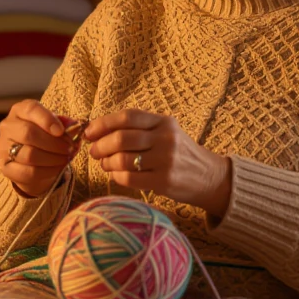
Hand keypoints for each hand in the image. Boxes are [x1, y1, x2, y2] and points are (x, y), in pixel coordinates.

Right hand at [0, 99, 76, 197]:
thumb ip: (64, 124)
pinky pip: (27, 172)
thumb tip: (74, 127)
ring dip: (53, 158)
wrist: (34, 162)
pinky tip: (57, 168)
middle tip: (70, 148)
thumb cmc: (45, 137)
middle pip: (28, 133)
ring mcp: (3, 148)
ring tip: (66, 158)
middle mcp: (7, 126)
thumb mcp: (55, 126)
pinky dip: (47, 172)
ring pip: (29, 155)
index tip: (61, 131)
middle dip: (54, 143)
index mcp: (19, 110)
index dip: (47, 119)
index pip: (30, 109)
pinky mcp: (5, 168)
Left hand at [85, 109, 231, 216]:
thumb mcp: (166, 133)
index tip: (89, 132)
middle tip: (94, 151)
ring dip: (107, 163)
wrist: (209, 177)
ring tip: (105, 164)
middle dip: (101, 145)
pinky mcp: (164, 181)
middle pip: (121, 138)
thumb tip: (98, 132)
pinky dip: (116, 176)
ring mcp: (166, 160)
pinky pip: (129, 178)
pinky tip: (116, 175)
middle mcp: (166, 138)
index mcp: (164, 122)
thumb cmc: (180, 154)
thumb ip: (139, 129)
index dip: (103, 123)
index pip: (127, 117)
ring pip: (122, 159)